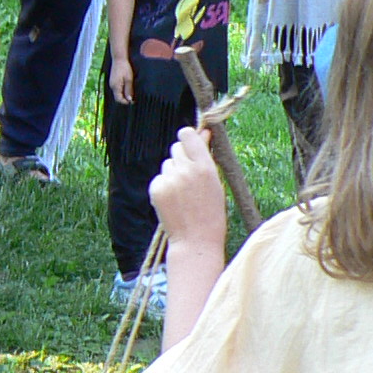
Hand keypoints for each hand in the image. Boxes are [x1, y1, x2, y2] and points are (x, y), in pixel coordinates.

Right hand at [108, 58, 133, 103]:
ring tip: (132, 94)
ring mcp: (112, 83)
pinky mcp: (113, 81)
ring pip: (118, 93)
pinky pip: (117, 89)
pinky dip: (122, 91)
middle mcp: (112, 86)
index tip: (133, 102)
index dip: (126, 102)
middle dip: (125, 99)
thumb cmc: (125, 68)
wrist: (119, 59)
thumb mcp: (129, 79)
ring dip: (124, 95)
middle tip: (134, 99)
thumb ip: (129, 90)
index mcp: (115, 87)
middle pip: (117, 97)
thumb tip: (129, 100)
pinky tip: (127, 89)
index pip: (119, 99)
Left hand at [149, 126, 227, 254]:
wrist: (196, 240)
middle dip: (182, 158)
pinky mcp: (156, 188)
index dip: (188, 138)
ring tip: (184, 194)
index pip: (187, 135)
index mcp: (205, 167)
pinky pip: (159, 177)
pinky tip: (174, 200)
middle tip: (190, 177)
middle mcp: (186, 170)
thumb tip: (204, 131)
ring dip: (173, 173)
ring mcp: (170, 179)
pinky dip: (165, 185)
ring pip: (167, 163)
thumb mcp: (216, 183)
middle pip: (176, 147)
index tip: (190, 143)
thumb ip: (206, 157)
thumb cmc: (211, 212)